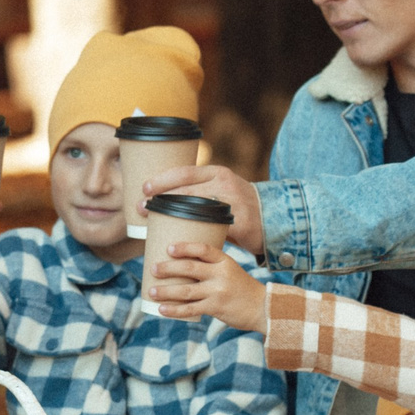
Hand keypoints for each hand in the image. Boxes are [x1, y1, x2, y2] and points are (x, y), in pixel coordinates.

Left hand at [142, 163, 262, 254]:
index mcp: (217, 173)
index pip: (185, 171)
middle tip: (140, 207)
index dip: (163, 179)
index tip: (144, 188)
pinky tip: (177, 243)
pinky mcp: (240, 222)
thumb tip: (165, 200)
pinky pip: (212, 229)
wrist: (274, 217)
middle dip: (161, 197)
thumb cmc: (240, 205)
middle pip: (186, 188)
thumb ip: (200, 192)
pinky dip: (192, 236)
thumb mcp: (222, 189)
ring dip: (171, 216)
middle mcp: (224, 183)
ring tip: (151, 224)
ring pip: (195, 209)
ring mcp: (233, 202)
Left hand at [146, 242, 265, 332]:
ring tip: (151, 291)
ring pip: (186, 290)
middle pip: (189, 268)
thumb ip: (212, 265)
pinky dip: (174, 310)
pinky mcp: (216, 308)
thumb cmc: (241, 288)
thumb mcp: (231, 270)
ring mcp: (218, 292)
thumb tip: (184, 261)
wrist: (262, 308)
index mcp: (225, 261)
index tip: (168, 248)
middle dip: (168, 268)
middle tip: (153, 268)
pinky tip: (162, 309)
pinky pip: (190, 309)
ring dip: (166, 291)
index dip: (185, 247)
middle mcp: (221, 274)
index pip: (203, 249)